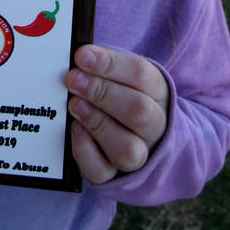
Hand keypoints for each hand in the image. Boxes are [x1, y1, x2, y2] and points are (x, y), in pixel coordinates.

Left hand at [65, 44, 167, 183]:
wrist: (132, 129)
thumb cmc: (118, 90)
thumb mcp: (118, 72)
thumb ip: (101, 63)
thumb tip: (78, 55)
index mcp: (156, 91)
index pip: (141, 75)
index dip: (110, 64)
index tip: (82, 56)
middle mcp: (153, 125)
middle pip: (140, 112)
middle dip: (102, 93)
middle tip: (73, 79)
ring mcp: (138, 153)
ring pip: (128, 150)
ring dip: (97, 123)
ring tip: (74, 104)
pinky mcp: (113, 174)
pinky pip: (102, 172)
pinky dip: (85, 150)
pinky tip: (74, 129)